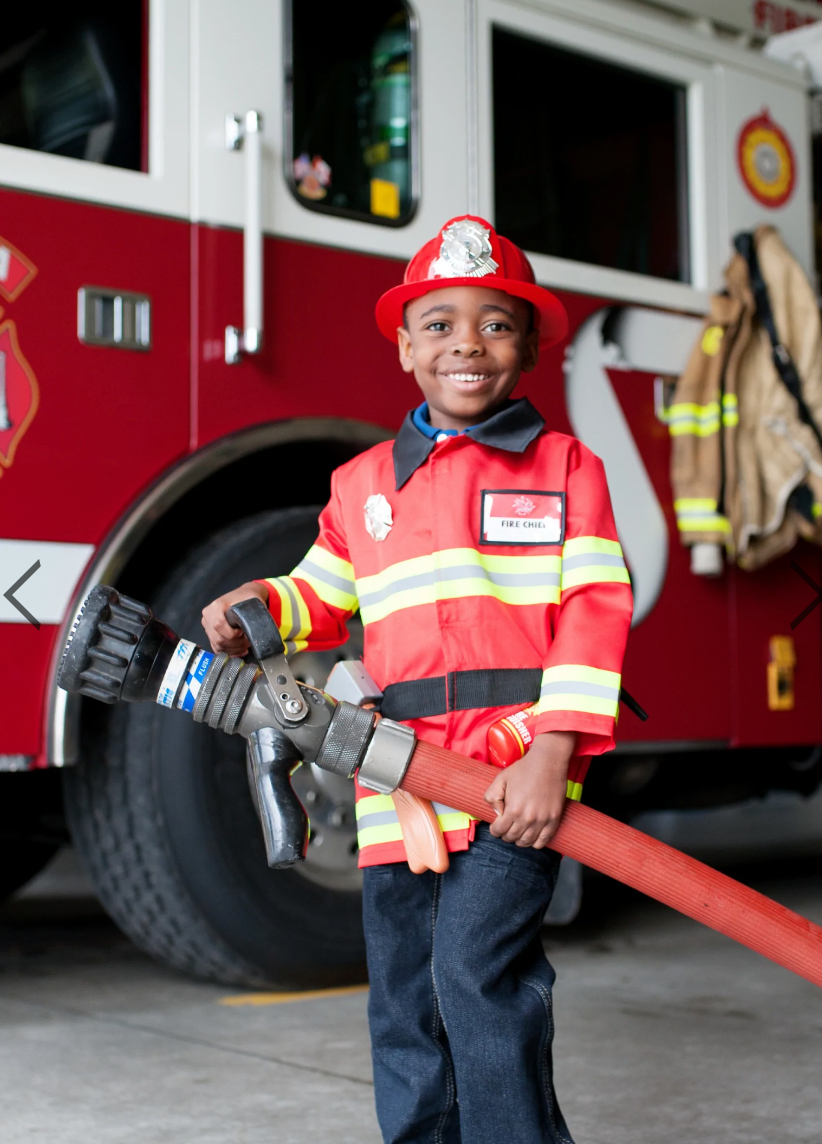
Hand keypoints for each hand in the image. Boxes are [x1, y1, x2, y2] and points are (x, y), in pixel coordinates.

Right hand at [201, 581, 268, 655]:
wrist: (244, 596)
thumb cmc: (248, 598)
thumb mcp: (252, 601)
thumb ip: (252, 614)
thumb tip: (256, 632)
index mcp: (216, 606)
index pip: (219, 625)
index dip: (232, 634)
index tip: (243, 633)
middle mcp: (208, 616)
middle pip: (218, 638)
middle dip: (235, 644)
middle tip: (248, 642)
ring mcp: (208, 626)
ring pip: (218, 646)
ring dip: (234, 650)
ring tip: (246, 646)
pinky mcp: (210, 634)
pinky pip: (217, 648)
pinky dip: (230, 652)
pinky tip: (240, 650)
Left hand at [484, 731, 575, 847]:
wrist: (548, 762)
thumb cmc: (523, 769)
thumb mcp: (501, 779)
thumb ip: (492, 797)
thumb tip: (497, 813)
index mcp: (513, 810)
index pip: (499, 831)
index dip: (495, 830)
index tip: (496, 826)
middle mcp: (527, 819)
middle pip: (512, 837)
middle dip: (505, 835)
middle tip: (506, 829)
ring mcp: (542, 821)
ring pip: (527, 841)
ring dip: (519, 840)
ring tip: (517, 833)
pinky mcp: (554, 819)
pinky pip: (544, 840)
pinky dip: (535, 843)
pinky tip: (531, 838)